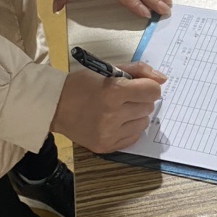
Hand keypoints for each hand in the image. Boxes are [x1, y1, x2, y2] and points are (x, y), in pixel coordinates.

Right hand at [51, 61, 165, 151]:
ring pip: (143, 123)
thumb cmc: (81, 85)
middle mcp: (112, 115)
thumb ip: (138, 71)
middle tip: (124, 97)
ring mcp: (109, 134)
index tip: (140, 85)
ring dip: (136, 115)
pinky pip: (134, 137)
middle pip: (149, 107)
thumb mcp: (107, 70)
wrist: (54, 107)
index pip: (152, 91)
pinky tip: (115, 121)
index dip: (149, 86)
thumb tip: (162, 79)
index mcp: (112, 92)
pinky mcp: (106, 147)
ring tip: (119, 110)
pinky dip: (129, 128)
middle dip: (140, 99)